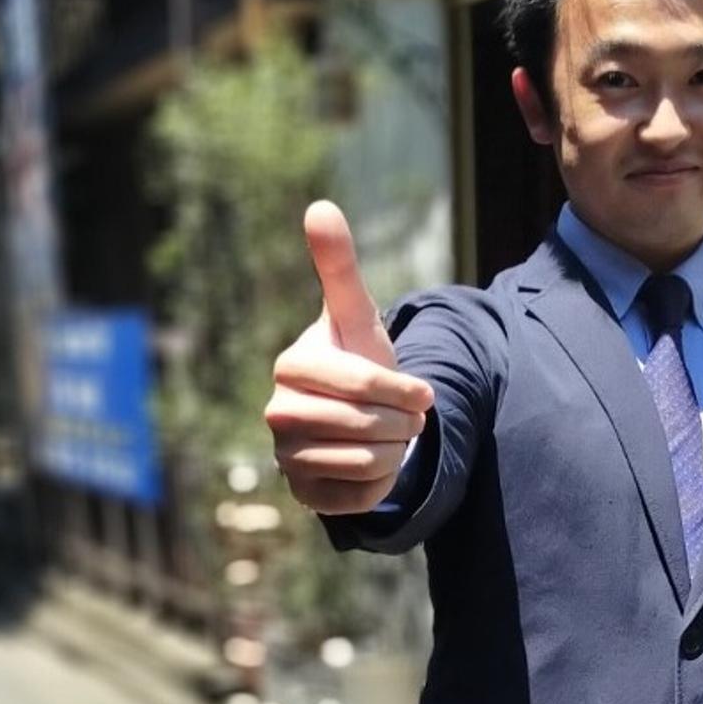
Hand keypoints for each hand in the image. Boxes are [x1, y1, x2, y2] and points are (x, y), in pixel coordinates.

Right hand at [264, 201, 434, 513]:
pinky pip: (361, 498)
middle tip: (409, 418)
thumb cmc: (357, 356)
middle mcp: (277, 413)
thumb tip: (319, 205)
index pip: (360, 383)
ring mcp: (285, 458)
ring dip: (397, 451)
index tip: (425, 394)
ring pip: (366, 462)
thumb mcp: (357, 313)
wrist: (358, 416)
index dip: (402, 390)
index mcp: (290, 366)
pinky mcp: (303, 496)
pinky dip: (383, 483)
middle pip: (366, 425)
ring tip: (393, 436)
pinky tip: (377, 464)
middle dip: (403, 422)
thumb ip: (338, 265)